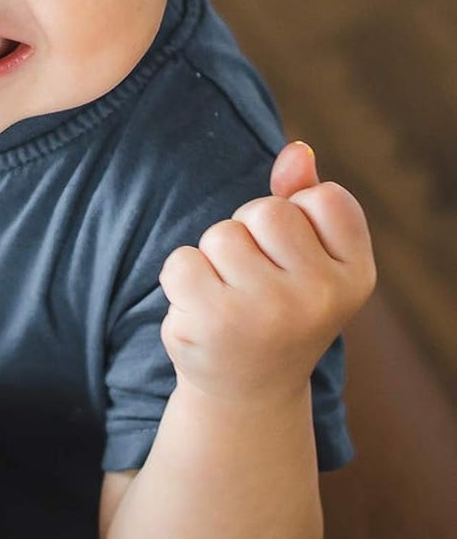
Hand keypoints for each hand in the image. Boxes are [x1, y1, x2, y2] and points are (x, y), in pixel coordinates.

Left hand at [158, 142, 375, 404]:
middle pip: (266, 210)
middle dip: (248, 232)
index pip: (325, 197)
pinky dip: (181, 278)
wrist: (248, 389)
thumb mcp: (307, 258)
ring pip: (220, 234)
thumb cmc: (278, 307)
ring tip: (229, 295)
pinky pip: (181, 260)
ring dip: (212, 256)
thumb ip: (302, 198)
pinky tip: (201, 309)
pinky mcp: (214, 322)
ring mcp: (268, 311)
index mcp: (356, 276)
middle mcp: (321, 296)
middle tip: (254, 278)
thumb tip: (297, 150)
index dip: (298, 216)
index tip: (295, 258)